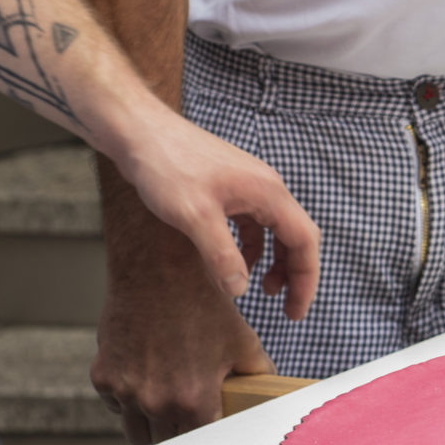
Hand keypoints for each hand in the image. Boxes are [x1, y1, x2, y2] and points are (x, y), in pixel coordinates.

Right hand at [93, 208, 277, 444]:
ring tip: (167, 401)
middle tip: (190, 412)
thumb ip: (259, 377)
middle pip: (167, 442)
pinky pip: (115, 405)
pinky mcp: (102, 376)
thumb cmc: (204, 304)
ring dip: (151, 423)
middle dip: (180, 431)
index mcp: (193, 401)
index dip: (208, 433)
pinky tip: (145, 376)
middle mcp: (156, 402)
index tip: (211, 425)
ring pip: (137, 431)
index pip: (201, 442)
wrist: (158, 270)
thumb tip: (270, 395)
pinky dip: (127, 399)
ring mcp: (125, 391)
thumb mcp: (244, 342)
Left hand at [103, 104, 320, 321]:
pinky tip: (232, 263)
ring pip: (274, 231)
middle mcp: (265, 187)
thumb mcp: (194, 217)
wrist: (139, 132)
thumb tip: (240, 290)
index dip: (305, 280)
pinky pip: (252, 223)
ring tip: (261, 289)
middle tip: (285, 308)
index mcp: (268, 192)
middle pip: (295, 236)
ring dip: (273, 261)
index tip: (294, 312)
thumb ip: (221, 256)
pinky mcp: (228, 188)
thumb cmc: (166, 166)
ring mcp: (248, 186)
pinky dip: (249, 248)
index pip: (304, 241)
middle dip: (294, 274)